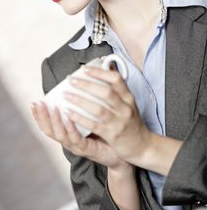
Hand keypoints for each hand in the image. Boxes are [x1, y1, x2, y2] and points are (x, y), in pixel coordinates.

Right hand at [30, 101, 131, 170]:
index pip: (48, 125)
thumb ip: (86, 103)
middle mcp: (69, 140)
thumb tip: (84, 80)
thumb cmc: (107, 133)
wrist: (122, 153)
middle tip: (37, 103)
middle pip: (49, 130)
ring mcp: (77, 146)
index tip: (34, 102)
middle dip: (41, 116)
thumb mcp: (93, 117)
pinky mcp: (87, 149)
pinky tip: (69, 116)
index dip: (39, 115)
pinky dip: (71, 127)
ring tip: (51, 107)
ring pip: (60, 134)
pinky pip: (76, 138)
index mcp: (68, 133)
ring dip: (54, 120)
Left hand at [64, 67, 181, 175]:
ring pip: (98, 109)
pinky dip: (80, 118)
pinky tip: (69, 113)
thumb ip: (116, 86)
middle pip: (106, 92)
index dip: (99, 72)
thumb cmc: (131, 120)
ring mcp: (119, 122)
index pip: (116, 79)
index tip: (84, 69)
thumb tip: (106, 64)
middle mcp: (125, 108)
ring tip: (66, 95)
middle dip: (86, 85)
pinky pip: (94, 125)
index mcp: (128, 97)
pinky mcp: (112, 135)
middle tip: (71, 80)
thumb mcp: (127, 102)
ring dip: (80, 101)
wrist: (142, 146)